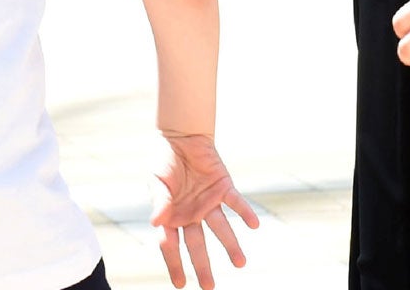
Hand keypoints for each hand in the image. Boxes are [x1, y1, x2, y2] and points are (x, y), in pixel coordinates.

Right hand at [151, 133, 258, 288]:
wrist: (181, 136)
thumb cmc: (164, 160)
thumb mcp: (156, 180)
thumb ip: (159, 200)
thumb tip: (157, 222)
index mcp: (172, 217)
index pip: (171, 245)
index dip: (175, 264)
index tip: (181, 284)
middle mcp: (192, 215)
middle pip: (198, 244)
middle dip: (203, 265)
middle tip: (209, 286)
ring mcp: (208, 203)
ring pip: (221, 229)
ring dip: (231, 245)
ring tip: (240, 263)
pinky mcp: (223, 188)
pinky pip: (235, 203)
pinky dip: (244, 213)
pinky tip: (254, 225)